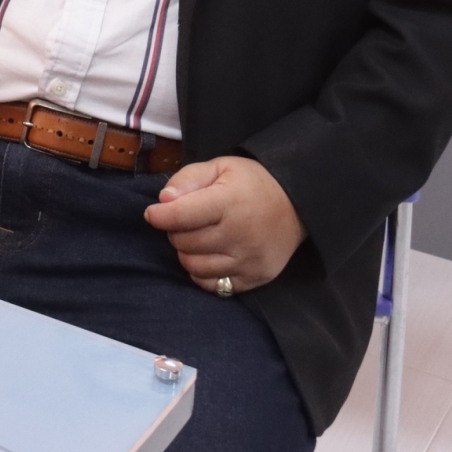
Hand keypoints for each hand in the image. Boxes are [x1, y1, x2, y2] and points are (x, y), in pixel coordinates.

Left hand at [142, 156, 305, 294]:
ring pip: (193, 266)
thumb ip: (188, 178)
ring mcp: (248, 260)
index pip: (180, 216)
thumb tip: (163, 201)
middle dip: (175, 231)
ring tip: (197, 237)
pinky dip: (202, 273)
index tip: (153, 213)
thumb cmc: (252, 183)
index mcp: (229, 203)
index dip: (159, 216)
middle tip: (184, 221)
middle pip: (184, 242)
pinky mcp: (255, 278)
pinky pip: (213, 285)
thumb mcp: (221, 166)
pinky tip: (207, 256)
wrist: (298, 205)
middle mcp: (239, 235)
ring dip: (186, 252)